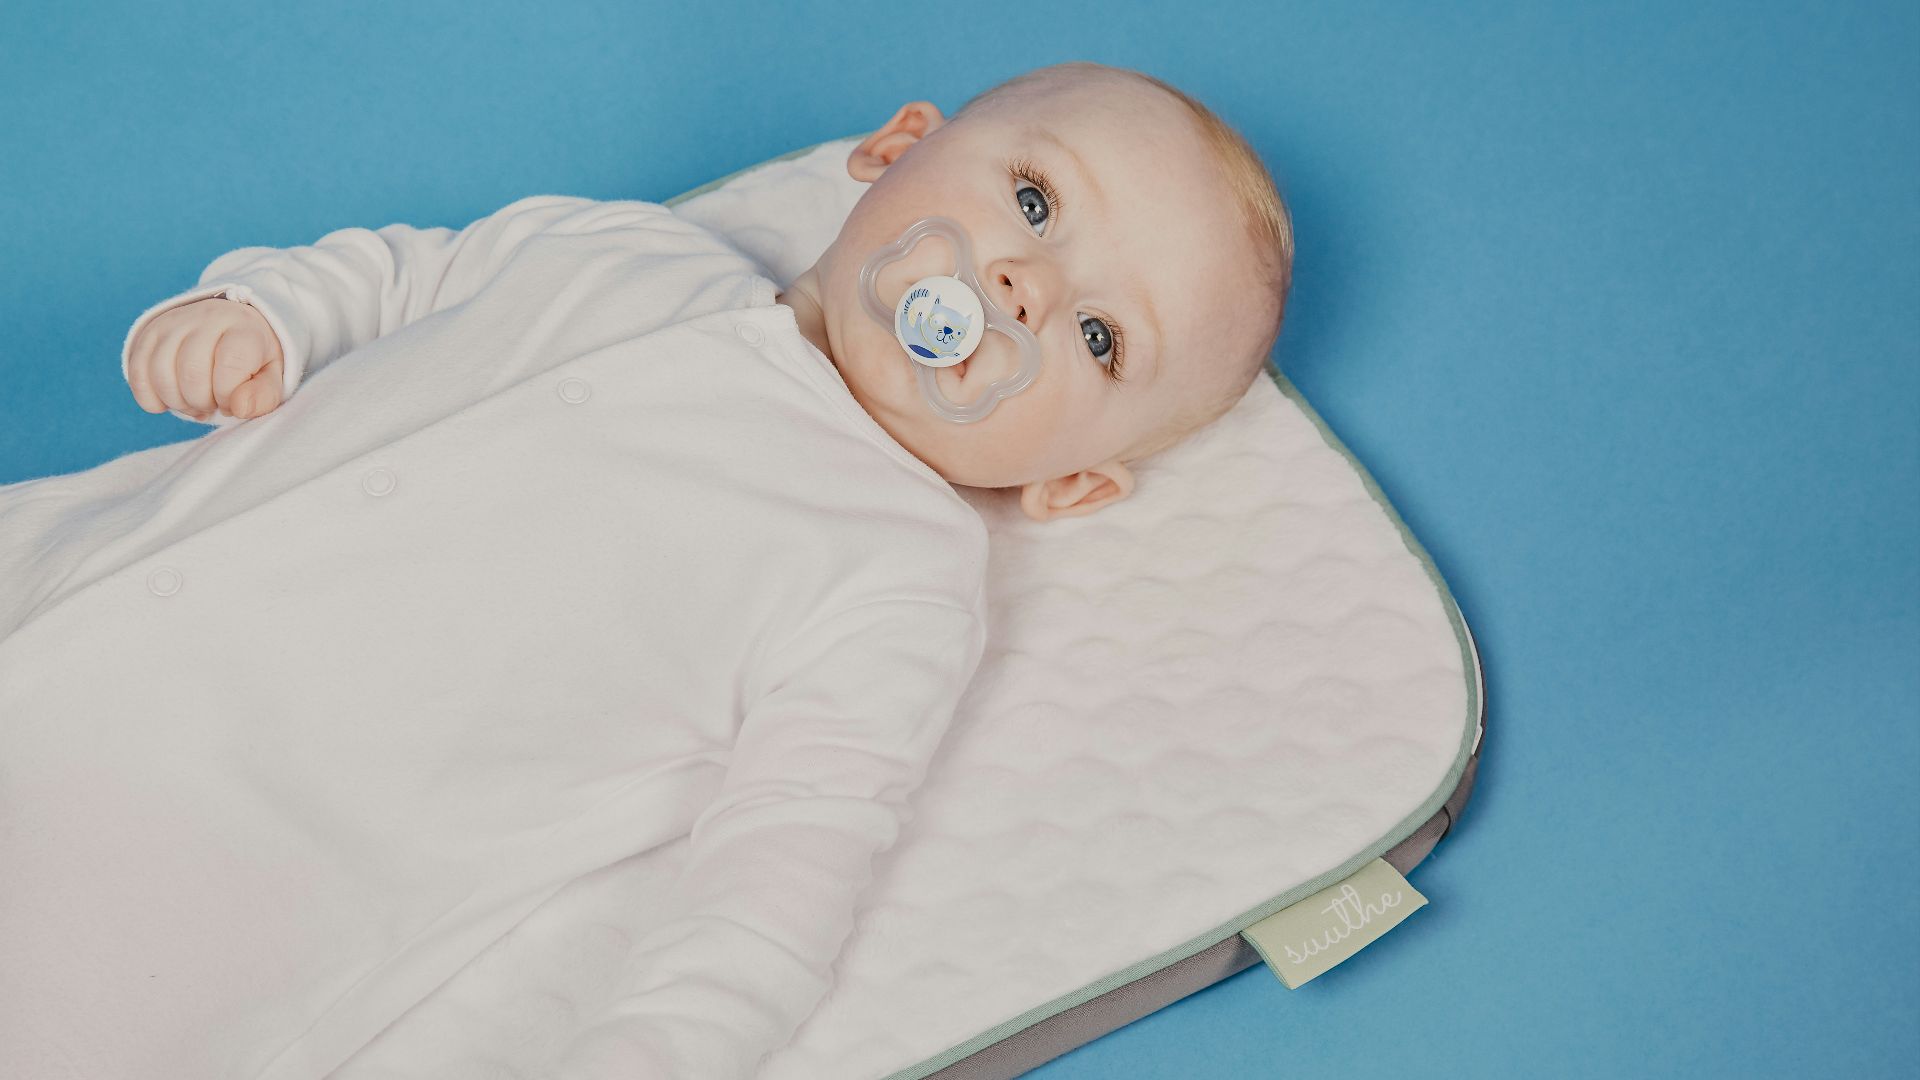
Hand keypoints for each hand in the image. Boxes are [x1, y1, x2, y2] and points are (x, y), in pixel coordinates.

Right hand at [127, 297, 284, 419]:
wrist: (230, 322)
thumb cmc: (253, 357)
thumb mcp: (272, 375)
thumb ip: (263, 395)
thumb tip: (239, 408)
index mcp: (243, 328)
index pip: (229, 367)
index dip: (228, 396)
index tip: (234, 401)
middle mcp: (206, 318)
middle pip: (191, 373)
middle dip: (202, 402)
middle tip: (213, 403)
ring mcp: (172, 323)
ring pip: (160, 373)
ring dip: (177, 402)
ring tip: (194, 402)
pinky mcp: (148, 333)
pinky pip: (137, 373)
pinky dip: (151, 398)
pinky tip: (170, 400)